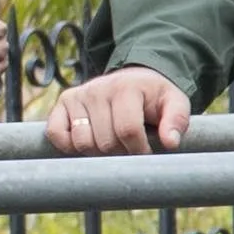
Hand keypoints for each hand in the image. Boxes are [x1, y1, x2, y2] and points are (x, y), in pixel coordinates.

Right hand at [43, 64, 186, 155]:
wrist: (134, 79)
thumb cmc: (155, 97)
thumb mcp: (175, 103)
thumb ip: (177, 121)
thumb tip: (171, 143)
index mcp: (126, 88)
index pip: (128, 130)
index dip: (139, 150)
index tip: (147, 152)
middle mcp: (97, 89)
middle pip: (105, 141)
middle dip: (121, 153)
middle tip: (130, 148)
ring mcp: (77, 95)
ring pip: (82, 142)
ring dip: (98, 153)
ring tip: (113, 145)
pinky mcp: (63, 102)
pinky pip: (56, 134)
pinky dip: (69, 146)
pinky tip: (89, 143)